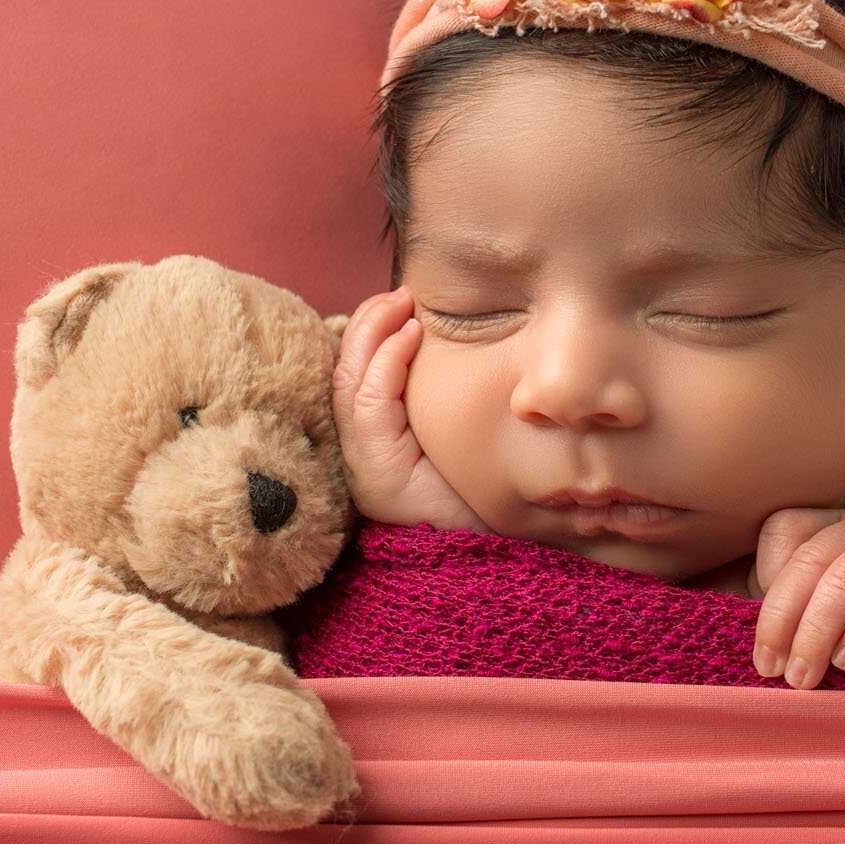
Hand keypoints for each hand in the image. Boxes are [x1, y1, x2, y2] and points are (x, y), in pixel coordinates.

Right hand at [332, 286, 484, 531]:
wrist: (500, 550)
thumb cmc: (485, 492)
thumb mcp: (457, 432)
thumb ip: (440, 397)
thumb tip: (443, 340)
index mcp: (375, 441)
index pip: (356, 376)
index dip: (369, 333)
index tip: (400, 302)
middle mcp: (360, 452)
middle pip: (344, 372)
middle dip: (366, 325)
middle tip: (399, 293)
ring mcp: (364, 465)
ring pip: (348, 384)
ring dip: (372, 335)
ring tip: (401, 305)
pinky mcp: (377, 474)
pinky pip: (369, 407)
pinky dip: (384, 365)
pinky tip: (409, 338)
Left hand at [749, 507, 844, 688]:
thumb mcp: (834, 612)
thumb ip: (793, 613)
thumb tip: (751, 642)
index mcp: (834, 524)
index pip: (785, 530)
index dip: (767, 581)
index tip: (764, 643)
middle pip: (812, 557)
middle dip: (782, 617)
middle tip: (772, 670)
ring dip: (818, 629)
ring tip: (804, 676)